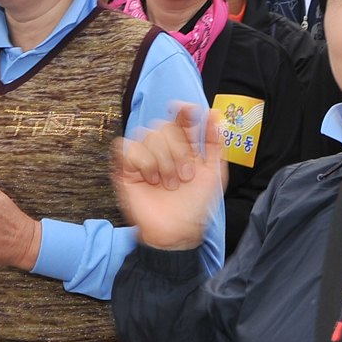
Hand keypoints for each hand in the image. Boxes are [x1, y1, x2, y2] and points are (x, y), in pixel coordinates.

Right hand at [111, 105, 222, 251]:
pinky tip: (150, 179)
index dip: (184, 111)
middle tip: (185, 176)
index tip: (188, 109)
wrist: (177, 232)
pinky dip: (142, 162)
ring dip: (162, 161)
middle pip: (165, 127)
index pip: (182, 119)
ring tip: (168, 184)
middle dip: (178, 151)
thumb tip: (213, 113)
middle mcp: (164, 149)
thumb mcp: (214, 173)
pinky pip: (127, 148)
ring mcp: (145, 158)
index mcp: (184, 147)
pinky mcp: (127, 168)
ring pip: (148, 135)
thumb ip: (214, 142)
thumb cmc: (196, 206)